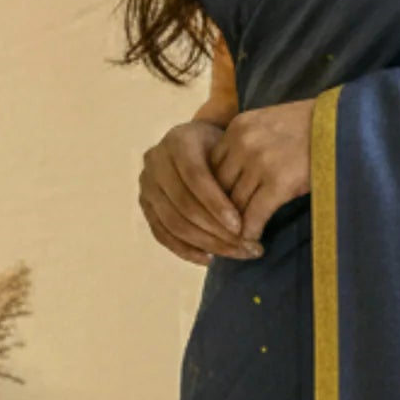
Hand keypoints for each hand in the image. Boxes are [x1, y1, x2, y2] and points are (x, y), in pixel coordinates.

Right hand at [139, 116, 262, 265]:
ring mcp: (147, 185)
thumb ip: (237, 173)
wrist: (199, 144)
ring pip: (173, 223)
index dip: (216, 204)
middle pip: (183, 205)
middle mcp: (156, 161)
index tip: (240, 226)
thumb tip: (253, 216)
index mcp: (178, 141)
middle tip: (245, 247)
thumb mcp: (233, 150)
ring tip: (235, 254)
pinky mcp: (145, 205)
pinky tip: (210, 259)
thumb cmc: (223, 148)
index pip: (195, 177)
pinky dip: (186, 251)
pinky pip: (162, 235)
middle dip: (216, 231)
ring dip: (206, 244)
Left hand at [210, 98, 317, 248]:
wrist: (345, 124)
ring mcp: (260, 162)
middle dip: (222, 211)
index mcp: (238, 126)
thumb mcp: (270, 124)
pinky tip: (254, 240)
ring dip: (236, 225)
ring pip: (234, 204)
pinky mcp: (279, 182)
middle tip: (225, 230)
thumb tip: (234, 176)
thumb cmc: (312, 127)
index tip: (221, 208)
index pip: (212, 166)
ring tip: (239, 239)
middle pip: (219, 187)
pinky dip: (251, 231)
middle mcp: (243, 142)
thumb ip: (248, 143)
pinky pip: (254, 214)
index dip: (214, 191)